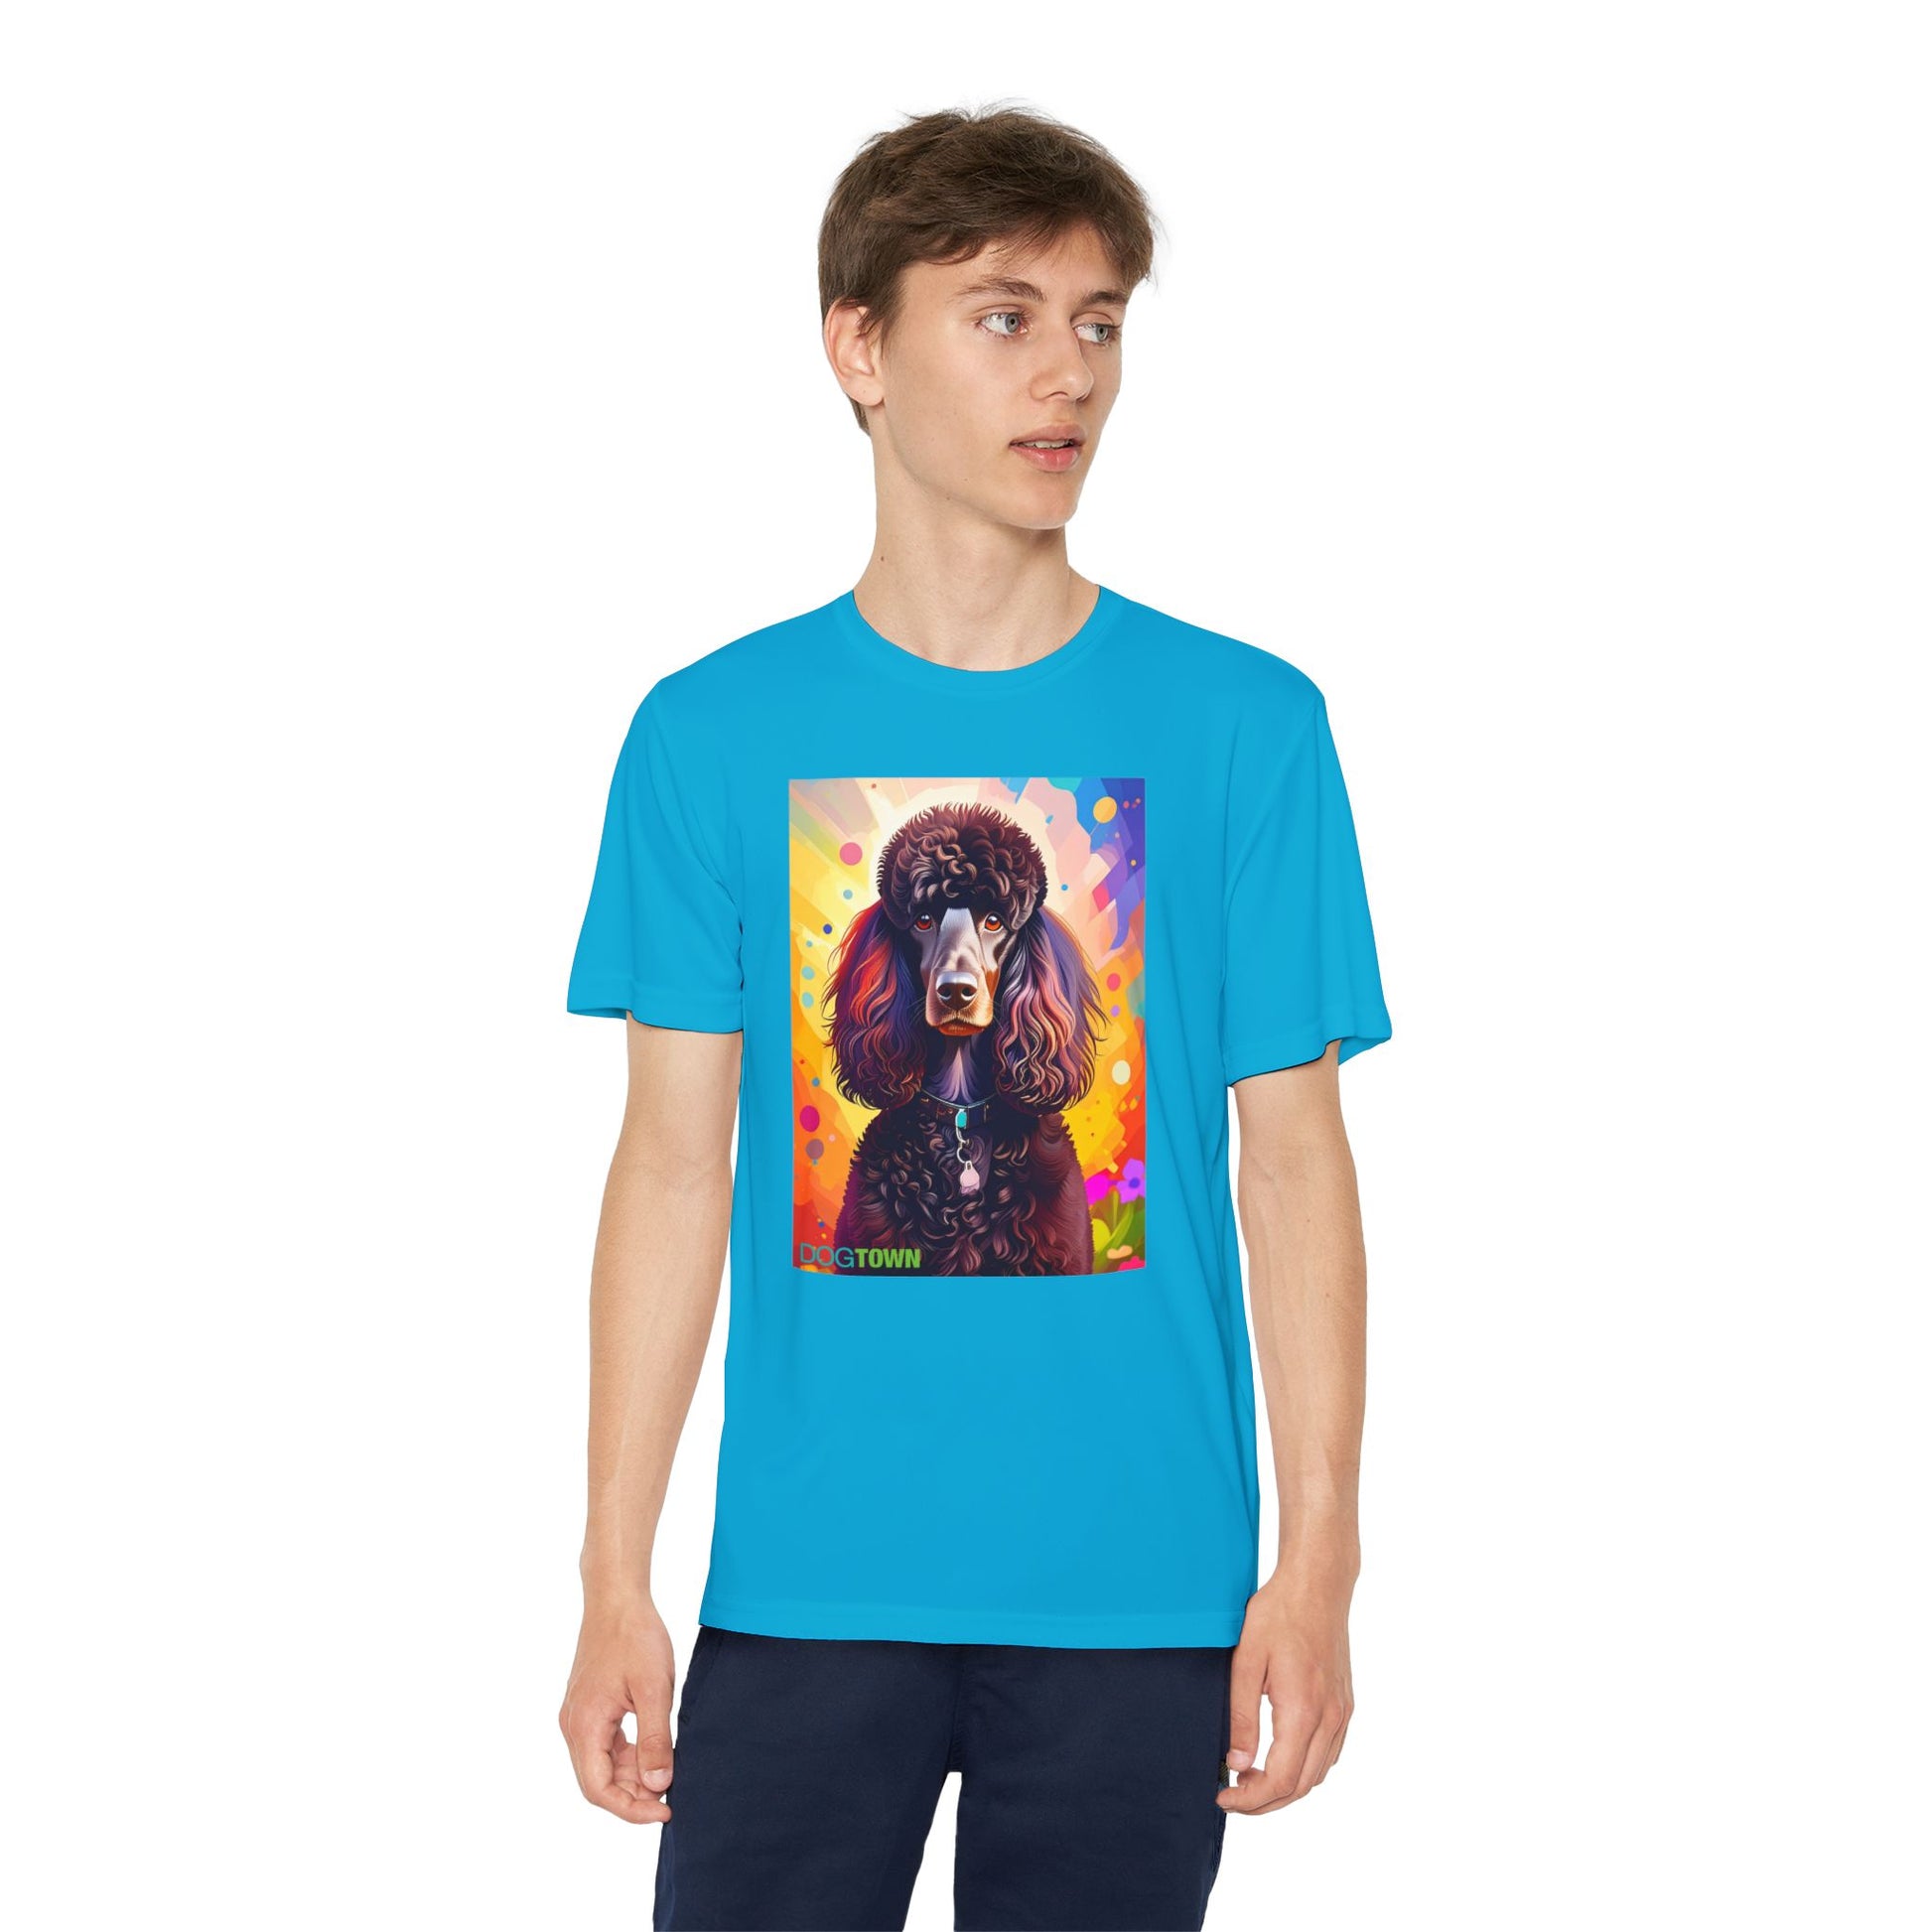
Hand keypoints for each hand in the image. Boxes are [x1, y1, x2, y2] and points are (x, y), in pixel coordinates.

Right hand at [559, 1596, 677, 1823]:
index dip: (631, 1809)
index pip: (598, 1790)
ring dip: (631, 1775)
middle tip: (671, 1793)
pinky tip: (651, 1750)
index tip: (665, 1810)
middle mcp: (573, 1725)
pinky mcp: (587, 1706)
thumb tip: (657, 1786)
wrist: (616, 1598)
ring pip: (601, 1764)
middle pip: (597, 1781)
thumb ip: (655, 1741)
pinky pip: (603, 1744)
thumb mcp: (654, 1690)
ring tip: (666, 1770)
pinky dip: (626, 1755)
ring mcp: (577, 1715)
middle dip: (633, 1795)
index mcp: (584, 1725)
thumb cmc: (635, 1637)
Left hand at [1217, 1568, 1354, 1815]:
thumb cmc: (1279, 1614)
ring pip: (1318, 1774)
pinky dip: (1305, 1769)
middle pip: (1301, 1786)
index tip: (1224, 1797)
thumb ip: (1241, 1716)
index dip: (1251, 1799)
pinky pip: (1329, 1754)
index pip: (1281, 1779)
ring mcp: (1342, 1712)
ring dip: (1286, 1788)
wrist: (1317, 1585)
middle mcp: (1330, 1718)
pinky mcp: (1345, 1704)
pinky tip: (1280, 1758)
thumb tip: (1238, 1764)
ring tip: (1251, 1778)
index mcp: (1303, 1710)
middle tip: (1233, 1795)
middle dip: (1265, 1802)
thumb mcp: (1246, 1661)